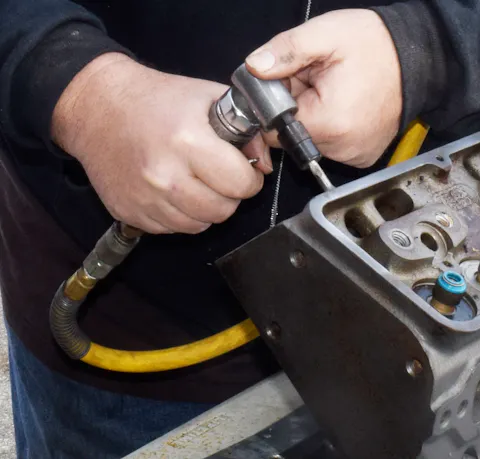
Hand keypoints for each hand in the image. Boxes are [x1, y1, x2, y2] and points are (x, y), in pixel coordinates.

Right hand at [52, 53, 271, 233]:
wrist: (96, 106)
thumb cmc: (155, 99)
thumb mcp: (208, 98)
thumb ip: (247, 130)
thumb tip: (265, 164)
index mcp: (188, 142)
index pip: (241, 184)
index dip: (250, 178)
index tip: (244, 169)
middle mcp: (165, 175)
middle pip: (223, 210)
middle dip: (230, 195)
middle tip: (221, 176)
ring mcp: (145, 198)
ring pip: (200, 225)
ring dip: (207, 208)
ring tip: (197, 182)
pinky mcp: (130, 212)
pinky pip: (173, 229)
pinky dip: (181, 215)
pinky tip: (174, 190)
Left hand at [245, 9, 401, 167]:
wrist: (418, 58)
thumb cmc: (376, 45)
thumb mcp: (325, 34)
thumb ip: (285, 51)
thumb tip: (254, 68)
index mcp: (330, 123)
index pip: (273, 127)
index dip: (273, 103)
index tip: (288, 82)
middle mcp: (342, 148)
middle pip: (291, 136)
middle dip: (294, 108)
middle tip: (315, 80)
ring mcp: (354, 156)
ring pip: (309, 141)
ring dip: (312, 116)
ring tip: (333, 91)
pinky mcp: (361, 157)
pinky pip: (330, 145)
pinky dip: (330, 126)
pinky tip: (344, 105)